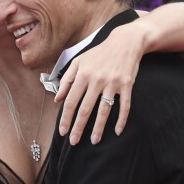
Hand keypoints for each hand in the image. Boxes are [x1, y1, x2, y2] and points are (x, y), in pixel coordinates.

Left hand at [56, 24, 144, 145]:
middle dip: (78, 127)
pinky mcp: (127, 85)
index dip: (65, 118)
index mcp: (83, 75)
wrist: (124, 41)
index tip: (62, 131)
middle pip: (85, 109)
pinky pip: (124, 105)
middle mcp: (96, 80)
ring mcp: (112, 83)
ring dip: (98, 127)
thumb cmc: (99, 53)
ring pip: (104, 110)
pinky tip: (117, 131)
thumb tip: (57, 99)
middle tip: (74, 142)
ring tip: (94, 140)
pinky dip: (121, 119)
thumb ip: (67, 80)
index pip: (70, 101)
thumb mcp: (79, 61)